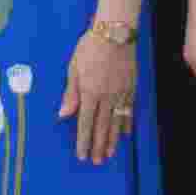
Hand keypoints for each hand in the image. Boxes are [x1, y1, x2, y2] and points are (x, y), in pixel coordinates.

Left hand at [59, 27, 137, 165]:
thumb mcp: (74, 68)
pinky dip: (126, 124)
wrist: (116, 32)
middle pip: (102, 127)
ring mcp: (121, 93)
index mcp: (89, 92)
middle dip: (98, 146)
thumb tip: (63, 115)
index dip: (84, 141)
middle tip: (97, 162)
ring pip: (117, 122)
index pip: (85, 122)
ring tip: (110, 154)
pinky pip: (129, 110)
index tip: (82, 155)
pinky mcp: (131, 87)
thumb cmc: (90, 47)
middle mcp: (106, 97)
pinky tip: (126, 134)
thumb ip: (70, 93)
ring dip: (113, 140)